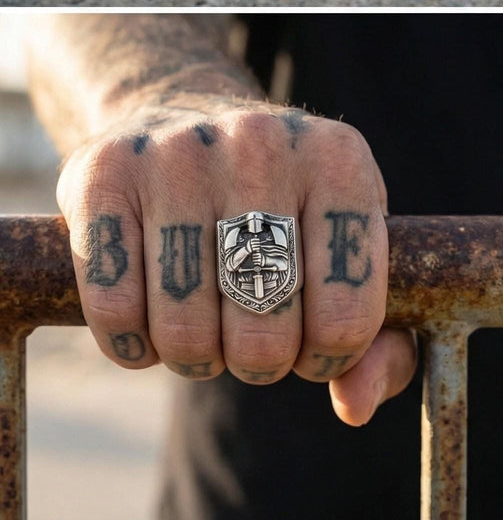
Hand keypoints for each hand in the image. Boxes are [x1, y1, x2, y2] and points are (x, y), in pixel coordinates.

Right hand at [58, 97, 415, 424]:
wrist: (190, 116)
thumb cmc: (289, 205)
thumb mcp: (351, 249)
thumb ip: (382, 339)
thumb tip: (356, 403)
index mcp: (339, 160)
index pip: (347, 313)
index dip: (329, 357)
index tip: (313, 345)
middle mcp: (261, 142)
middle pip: (264, 327)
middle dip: (261, 362)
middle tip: (255, 341)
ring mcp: (178, 152)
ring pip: (184, 328)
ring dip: (196, 359)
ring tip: (208, 330)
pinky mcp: (104, 172)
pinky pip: (113, 311)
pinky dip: (133, 346)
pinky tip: (154, 321)